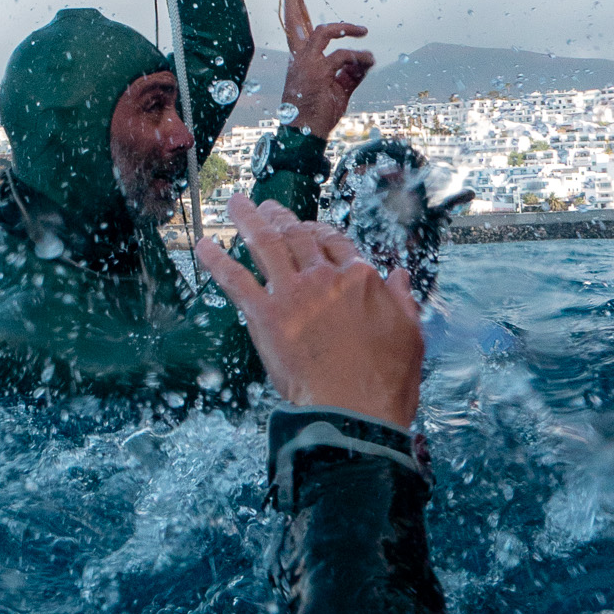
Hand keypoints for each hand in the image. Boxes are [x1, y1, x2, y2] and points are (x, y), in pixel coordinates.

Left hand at [197, 197, 422, 426]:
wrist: (354, 411)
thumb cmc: (385, 380)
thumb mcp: (410, 334)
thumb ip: (402, 300)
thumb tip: (399, 276)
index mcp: (360, 278)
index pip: (335, 243)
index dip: (319, 231)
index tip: (310, 228)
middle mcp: (324, 277)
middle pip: (298, 235)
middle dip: (282, 217)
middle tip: (268, 206)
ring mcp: (292, 294)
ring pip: (267, 243)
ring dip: (248, 219)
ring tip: (236, 203)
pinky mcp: (265, 316)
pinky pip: (235, 279)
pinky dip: (216, 260)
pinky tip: (203, 246)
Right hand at [280, 16, 373, 139]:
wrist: (304, 136)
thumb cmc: (317, 114)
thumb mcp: (338, 90)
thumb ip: (351, 73)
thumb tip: (367, 60)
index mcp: (300, 60)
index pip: (295, 28)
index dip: (293, 5)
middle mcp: (299, 58)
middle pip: (294, 20)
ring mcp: (306, 63)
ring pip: (324, 31)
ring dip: (346, 28)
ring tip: (362, 30)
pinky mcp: (317, 72)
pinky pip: (343, 56)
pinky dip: (358, 57)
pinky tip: (368, 60)